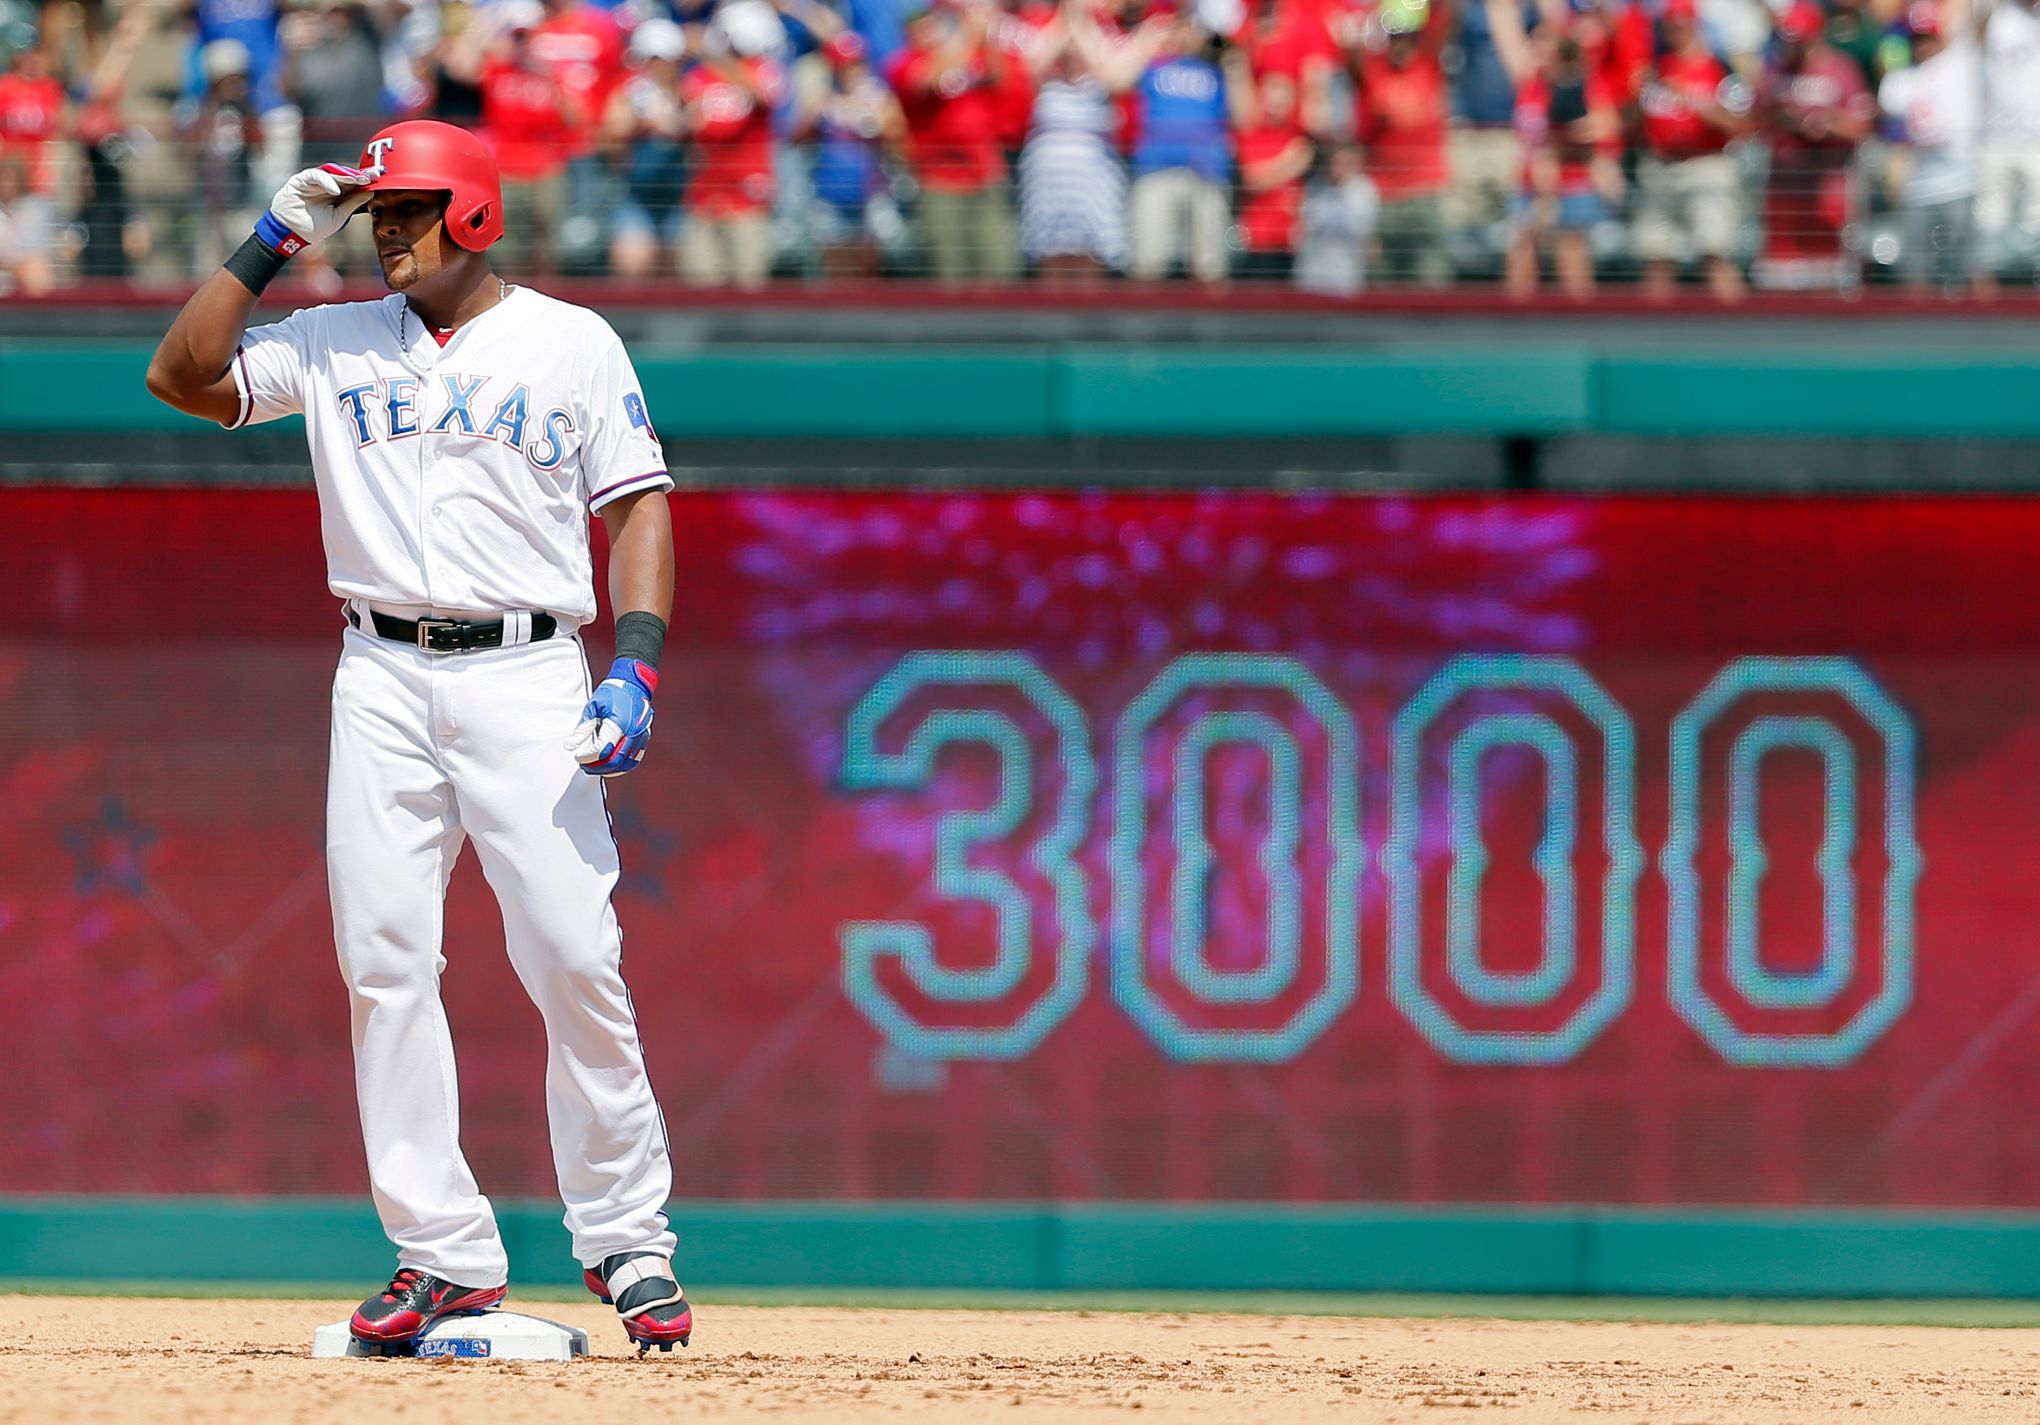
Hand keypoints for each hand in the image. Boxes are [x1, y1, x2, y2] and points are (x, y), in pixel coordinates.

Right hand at [255, 163, 373, 255]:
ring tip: (358, 180)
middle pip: (346, 176)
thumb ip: (352, 204)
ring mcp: (315, 181)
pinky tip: (336, 190)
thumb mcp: (339, 217)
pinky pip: (316, 176)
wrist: (291, 233)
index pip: (354, 184)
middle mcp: (328, 185)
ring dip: (346, 176)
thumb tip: (370, 193)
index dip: (366, 181)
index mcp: (338, 195)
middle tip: (373, 175)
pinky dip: (326, 181)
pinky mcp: (302, 180)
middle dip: (359, 175)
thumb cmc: (314, 227)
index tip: (379, 179)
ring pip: (333, 173)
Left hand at [566, 658, 657, 776]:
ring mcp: (641, 736)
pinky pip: (634, 760)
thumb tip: (571, 746)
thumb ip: (582, 729)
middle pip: (613, 760)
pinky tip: (610, 767)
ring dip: (608, 769)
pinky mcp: (644, 738)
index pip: (601, 749)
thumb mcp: (592, 707)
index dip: (587, 757)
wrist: (634, 683)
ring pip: (625, 764)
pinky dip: (621, 767)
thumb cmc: (613, 692)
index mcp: (619, 723)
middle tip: (583, 765)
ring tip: (594, 767)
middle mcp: (633, 732)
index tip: (577, 756)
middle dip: (596, 766)